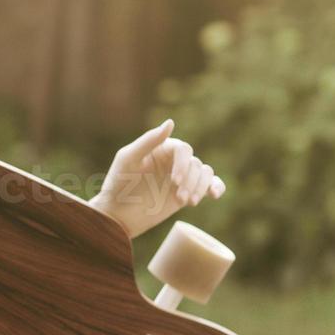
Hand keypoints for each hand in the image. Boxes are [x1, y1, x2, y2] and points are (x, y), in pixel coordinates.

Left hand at [88, 118, 225, 238]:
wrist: (117, 213)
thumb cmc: (118, 183)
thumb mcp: (128, 159)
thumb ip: (149, 140)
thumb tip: (171, 122)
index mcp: (161, 147)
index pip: (183, 149)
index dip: (182, 164)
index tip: (174, 181)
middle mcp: (174, 160)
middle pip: (196, 163)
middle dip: (190, 180)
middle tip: (179, 197)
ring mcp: (182, 176)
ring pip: (205, 173)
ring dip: (200, 187)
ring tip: (187, 201)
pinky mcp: (187, 192)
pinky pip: (211, 184)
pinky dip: (217, 187)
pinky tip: (214, 195)